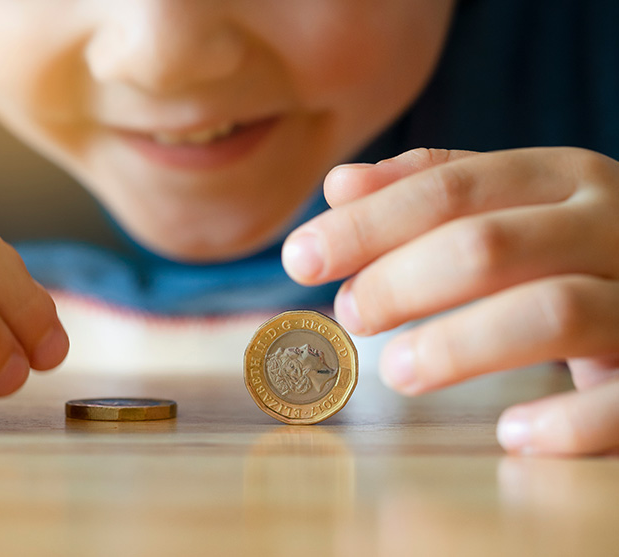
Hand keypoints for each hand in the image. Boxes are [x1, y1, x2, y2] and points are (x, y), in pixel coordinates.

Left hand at [282, 147, 618, 455]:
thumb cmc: (578, 244)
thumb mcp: (516, 200)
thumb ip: (432, 188)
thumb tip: (338, 184)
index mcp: (564, 177)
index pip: (447, 189)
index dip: (365, 225)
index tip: (300, 258)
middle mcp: (611, 226)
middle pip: (487, 246)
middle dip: (399, 282)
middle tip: (349, 314)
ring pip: (550, 313)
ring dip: (458, 346)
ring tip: (397, 371)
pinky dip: (568, 422)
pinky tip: (512, 433)